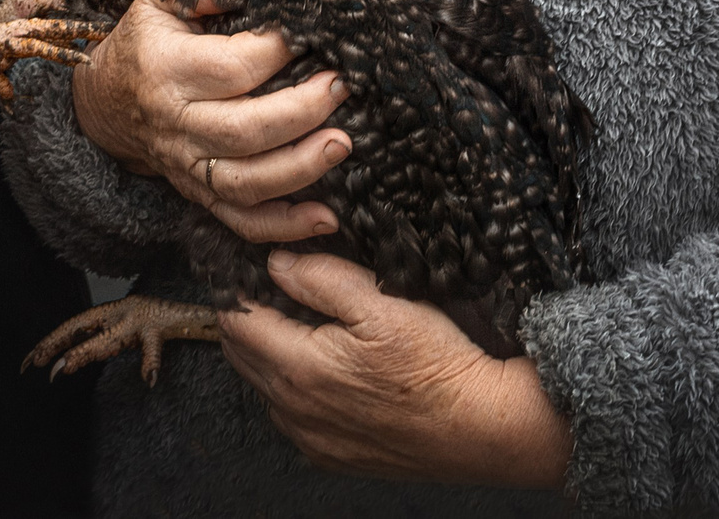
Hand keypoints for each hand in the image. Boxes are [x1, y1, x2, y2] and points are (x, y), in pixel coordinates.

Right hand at [70, 0, 348, 242]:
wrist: (103, 103)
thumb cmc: (144, 43)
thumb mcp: (159, 1)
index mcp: (166, 69)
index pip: (230, 67)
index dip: (276, 51)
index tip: (310, 34)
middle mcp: (176, 123)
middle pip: (243, 130)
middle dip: (301, 111)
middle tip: (341, 87)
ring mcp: (187, 166)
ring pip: (246, 182)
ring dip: (300, 167)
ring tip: (342, 143)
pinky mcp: (199, 194)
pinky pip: (241, 220)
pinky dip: (284, 226)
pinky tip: (326, 218)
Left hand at [223, 251, 568, 486]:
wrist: (482, 427)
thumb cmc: (437, 363)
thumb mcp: (383, 302)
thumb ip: (321, 277)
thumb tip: (277, 262)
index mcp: (299, 367)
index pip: (236, 321)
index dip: (237, 288)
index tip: (251, 269)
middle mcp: (295, 410)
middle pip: (241, 355)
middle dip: (247, 319)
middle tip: (272, 290)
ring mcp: (311, 438)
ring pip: (264, 387)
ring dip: (268, 355)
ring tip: (301, 328)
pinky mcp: (331, 456)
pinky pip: (291, 418)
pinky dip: (292, 390)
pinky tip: (325, 372)